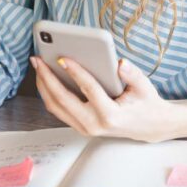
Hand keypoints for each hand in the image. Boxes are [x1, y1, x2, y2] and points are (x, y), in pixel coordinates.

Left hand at [30, 55, 173, 142]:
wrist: (148, 126)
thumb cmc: (145, 104)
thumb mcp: (145, 87)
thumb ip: (132, 75)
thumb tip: (120, 63)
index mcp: (110, 115)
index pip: (88, 90)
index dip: (75, 72)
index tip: (63, 58)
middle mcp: (94, 124)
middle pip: (63, 100)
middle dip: (47, 78)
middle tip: (38, 60)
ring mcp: (85, 128)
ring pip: (55, 107)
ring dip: (43, 86)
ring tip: (38, 66)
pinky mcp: (80, 126)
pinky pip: (58, 110)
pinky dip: (48, 93)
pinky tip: (45, 77)